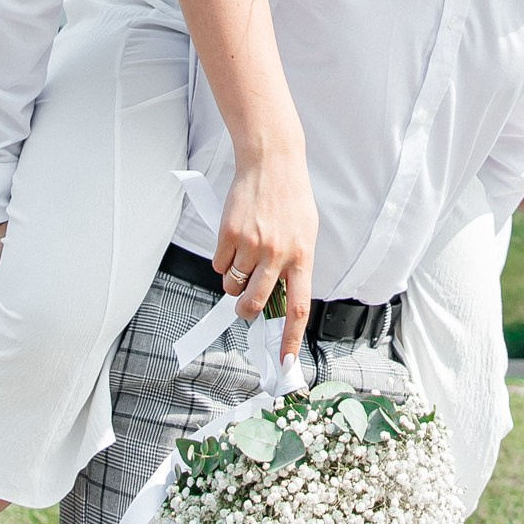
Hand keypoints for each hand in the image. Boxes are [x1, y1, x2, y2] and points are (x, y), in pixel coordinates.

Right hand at [210, 147, 317, 358]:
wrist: (271, 162)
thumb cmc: (290, 198)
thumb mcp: (305, 233)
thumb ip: (295, 266)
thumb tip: (281, 299)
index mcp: (302, 257)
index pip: (297, 309)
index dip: (290, 339)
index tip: (286, 362)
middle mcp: (277, 254)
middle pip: (255, 303)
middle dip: (246, 311)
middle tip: (244, 305)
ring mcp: (251, 244)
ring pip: (233, 285)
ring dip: (233, 281)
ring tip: (242, 257)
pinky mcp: (229, 234)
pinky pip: (219, 265)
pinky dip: (222, 260)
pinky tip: (233, 241)